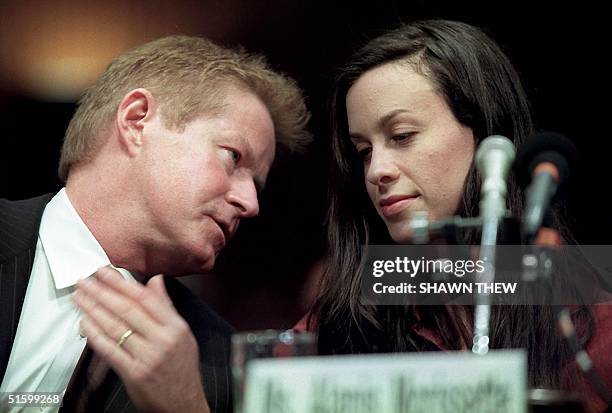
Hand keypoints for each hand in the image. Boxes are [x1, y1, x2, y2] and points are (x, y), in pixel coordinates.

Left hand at [73, 266, 209, 412]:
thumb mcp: (183, 333)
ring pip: (115, 327)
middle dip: (102, 292)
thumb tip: (156, 281)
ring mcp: (147, 357)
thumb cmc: (182, 368)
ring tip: (80, 297)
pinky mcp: (133, 373)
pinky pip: (109, 349)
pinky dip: (94, 335)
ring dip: (93, 309)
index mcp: (175, 327)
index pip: (145, 298)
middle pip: (127, 310)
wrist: (183, 403)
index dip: (122, 283)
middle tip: (85, 280)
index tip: (105, 272)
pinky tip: (84, 323)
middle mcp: (162, 340)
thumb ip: (166, 307)